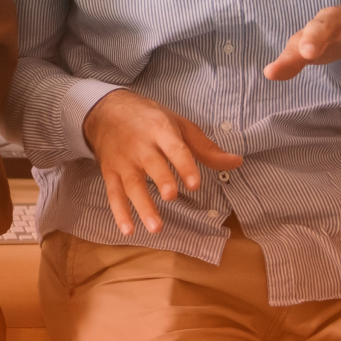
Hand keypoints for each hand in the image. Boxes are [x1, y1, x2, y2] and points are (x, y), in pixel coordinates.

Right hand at [83, 89, 242, 236]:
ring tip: (156, 228)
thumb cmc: (147, 118)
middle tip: (171, 196)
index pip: (175, 147)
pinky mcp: (110, 171)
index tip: (195, 184)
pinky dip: (119, 212)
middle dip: (161, 179)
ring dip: (143, 205)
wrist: (104, 110)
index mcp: (160, 129)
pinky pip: (114, 193)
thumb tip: (236, 162)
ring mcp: (123, 159)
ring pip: (132, 183)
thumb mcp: (177, 124)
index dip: (185, 164)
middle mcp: (140, 144)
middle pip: (152, 164)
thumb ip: (205, 147)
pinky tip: (128, 230)